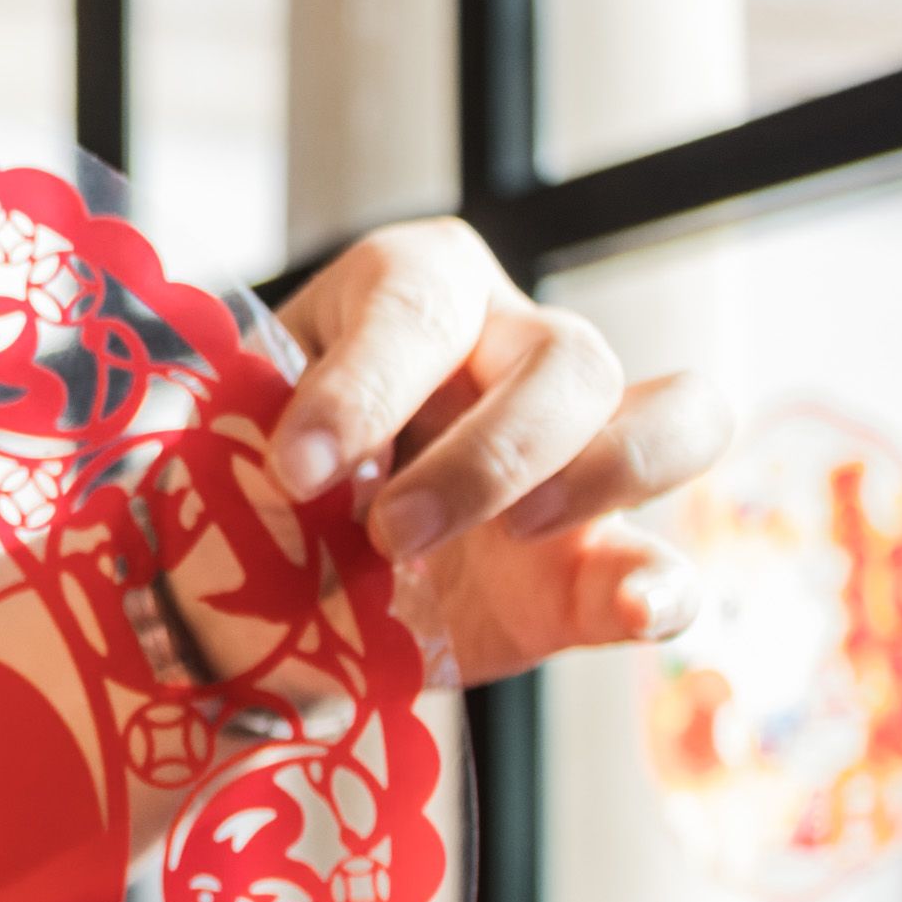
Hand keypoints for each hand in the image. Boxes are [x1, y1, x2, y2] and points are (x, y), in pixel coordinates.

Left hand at [270, 218, 732, 682]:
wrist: (258, 581)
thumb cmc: (243, 474)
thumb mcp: (225, 442)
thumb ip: (244, 448)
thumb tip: (277, 487)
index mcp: (413, 291)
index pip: (418, 304)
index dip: (364, 386)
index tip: (297, 470)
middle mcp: (514, 350)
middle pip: (569, 360)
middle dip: (484, 454)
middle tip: (388, 532)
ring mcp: (574, 453)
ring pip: (675, 417)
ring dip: (599, 478)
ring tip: (514, 536)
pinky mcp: (592, 560)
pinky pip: (666, 558)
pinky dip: (664, 587)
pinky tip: (637, 609)